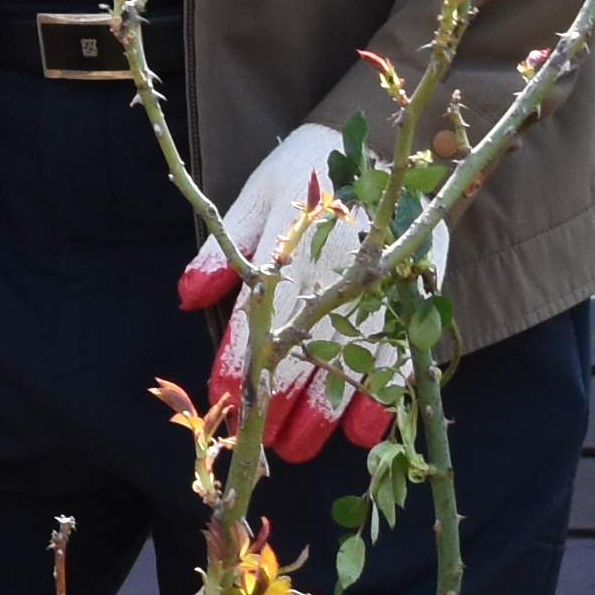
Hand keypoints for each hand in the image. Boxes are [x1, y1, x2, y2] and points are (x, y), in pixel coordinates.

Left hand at [179, 122, 435, 461]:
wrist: (389, 145)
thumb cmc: (310, 171)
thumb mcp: (259, 197)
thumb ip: (224, 252)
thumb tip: (186, 296)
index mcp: (286, 253)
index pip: (253, 321)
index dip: (235, 363)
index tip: (222, 397)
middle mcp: (328, 279)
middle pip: (296, 356)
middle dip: (274, 406)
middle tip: (260, 444)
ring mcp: (371, 294)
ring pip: (343, 369)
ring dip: (319, 417)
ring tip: (297, 448)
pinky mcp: (408, 300)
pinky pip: (396, 360)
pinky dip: (379, 400)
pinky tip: (361, 433)